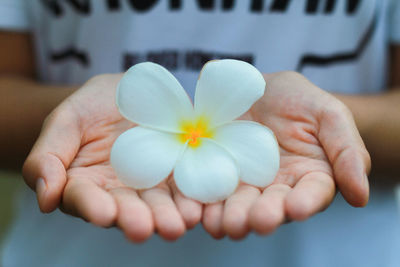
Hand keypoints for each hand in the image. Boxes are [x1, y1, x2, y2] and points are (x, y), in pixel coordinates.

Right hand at [22, 74, 201, 241]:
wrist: (130, 94)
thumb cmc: (92, 107)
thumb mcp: (65, 121)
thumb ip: (48, 156)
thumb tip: (45, 200)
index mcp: (85, 184)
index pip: (84, 198)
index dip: (93, 206)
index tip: (103, 213)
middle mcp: (118, 192)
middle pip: (125, 209)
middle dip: (135, 219)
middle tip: (145, 228)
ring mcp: (151, 186)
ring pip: (159, 205)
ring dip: (167, 216)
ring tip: (178, 223)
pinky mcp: (177, 175)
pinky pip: (186, 188)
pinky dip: (192, 199)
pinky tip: (198, 206)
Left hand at [202, 71, 369, 238]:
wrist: (258, 90)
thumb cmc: (299, 101)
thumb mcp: (329, 115)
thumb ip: (348, 152)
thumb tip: (360, 197)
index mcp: (310, 177)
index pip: (312, 194)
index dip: (306, 201)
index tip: (297, 206)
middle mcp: (277, 188)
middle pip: (272, 206)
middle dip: (264, 215)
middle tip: (258, 220)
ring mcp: (245, 184)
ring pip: (239, 206)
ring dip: (232, 217)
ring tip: (225, 222)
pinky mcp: (217, 175)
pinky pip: (209, 193)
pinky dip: (203, 205)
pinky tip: (198, 211)